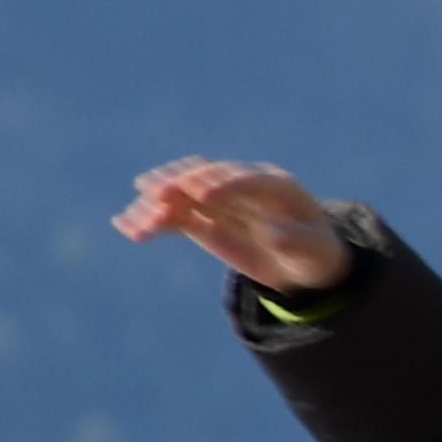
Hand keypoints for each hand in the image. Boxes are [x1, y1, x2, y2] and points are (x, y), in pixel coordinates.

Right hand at [112, 158, 353, 292]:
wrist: (302, 263)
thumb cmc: (314, 254)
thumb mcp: (313, 251)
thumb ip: (295, 242)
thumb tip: (272, 236)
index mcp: (276, 186)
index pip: (246, 179)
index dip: (223, 182)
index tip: (201, 191)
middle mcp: (242, 186)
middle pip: (206, 177)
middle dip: (181, 184)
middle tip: (155, 193)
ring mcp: (219, 201)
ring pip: (183, 196)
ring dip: (157, 205)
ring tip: (135, 222)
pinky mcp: (203, 219)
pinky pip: (174, 217)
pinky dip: (152, 220)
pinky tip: (127, 227)